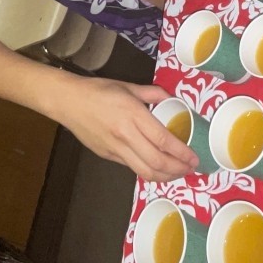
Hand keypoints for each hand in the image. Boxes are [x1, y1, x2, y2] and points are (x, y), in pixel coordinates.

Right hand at [57, 78, 198, 180]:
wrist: (68, 101)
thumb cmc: (98, 90)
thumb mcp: (128, 86)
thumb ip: (152, 93)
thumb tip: (171, 98)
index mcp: (133, 115)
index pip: (163, 140)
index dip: (181, 153)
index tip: (194, 158)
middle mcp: (126, 135)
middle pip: (157, 162)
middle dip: (178, 169)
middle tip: (190, 169)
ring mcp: (115, 149)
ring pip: (145, 171)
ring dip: (165, 176)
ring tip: (177, 174)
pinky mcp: (107, 156)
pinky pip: (132, 168)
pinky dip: (148, 171)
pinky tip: (157, 169)